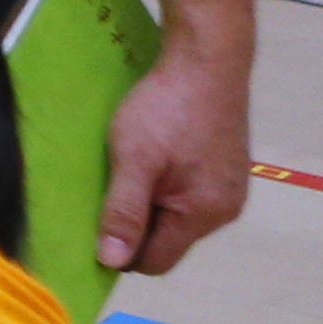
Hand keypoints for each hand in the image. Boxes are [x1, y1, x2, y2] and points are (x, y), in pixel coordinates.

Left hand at [98, 37, 251, 277]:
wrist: (207, 61)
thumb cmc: (167, 109)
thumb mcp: (134, 160)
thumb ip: (124, 212)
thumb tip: (113, 262)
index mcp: (203, 214)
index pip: (155, 261)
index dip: (122, 252)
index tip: (93, 229)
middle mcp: (224, 210)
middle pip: (167, 240)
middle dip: (135, 225)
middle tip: (108, 190)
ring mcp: (228, 189)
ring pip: (176, 216)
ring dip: (148, 203)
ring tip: (129, 169)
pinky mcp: (225, 169)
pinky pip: (188, 194)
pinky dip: (164, 186)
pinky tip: (150, 158)